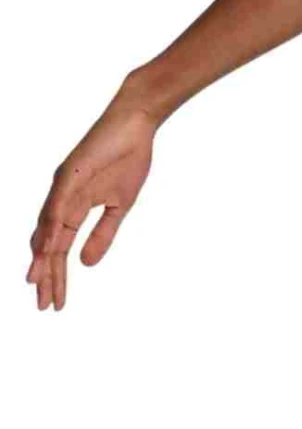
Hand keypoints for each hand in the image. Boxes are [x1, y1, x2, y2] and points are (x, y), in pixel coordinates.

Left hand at [27, 95, 157, 310]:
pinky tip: (47, 249)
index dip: (57, 276)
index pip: (59, 248)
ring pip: (46, 229)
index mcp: (72, 207)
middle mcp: (60, 199)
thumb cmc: (128, 158)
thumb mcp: (119, 206)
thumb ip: (102, 234)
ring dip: (41, 258)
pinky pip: (57, 205)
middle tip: (43, 305)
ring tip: (37, 283)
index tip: (56, 303)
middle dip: (46, 276)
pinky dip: (51, 228)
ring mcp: (62, 185)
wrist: (136, 123)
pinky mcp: (70, 172)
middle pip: (47, 245)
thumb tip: (87, 264)